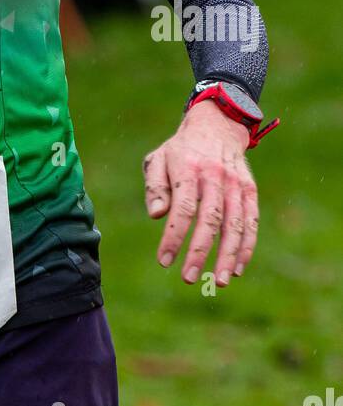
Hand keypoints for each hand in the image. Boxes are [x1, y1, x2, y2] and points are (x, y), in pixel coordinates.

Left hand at [143, 99, 258, 286]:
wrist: (217, 124)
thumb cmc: (181, 150)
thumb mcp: (159, 159)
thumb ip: (155, 186)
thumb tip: (156, 215)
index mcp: (188, 168)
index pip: (182, 208)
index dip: (173, 236)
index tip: (163, 260)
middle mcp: (214, 176)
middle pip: (210, 219)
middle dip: (199, 251)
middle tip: (188, 278)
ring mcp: (235, 183)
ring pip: (234, 224)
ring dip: (228, 255)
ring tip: (219, 281)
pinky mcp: (250, 189)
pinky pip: (251, 221)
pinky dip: (246, 246)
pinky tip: (237, 268)